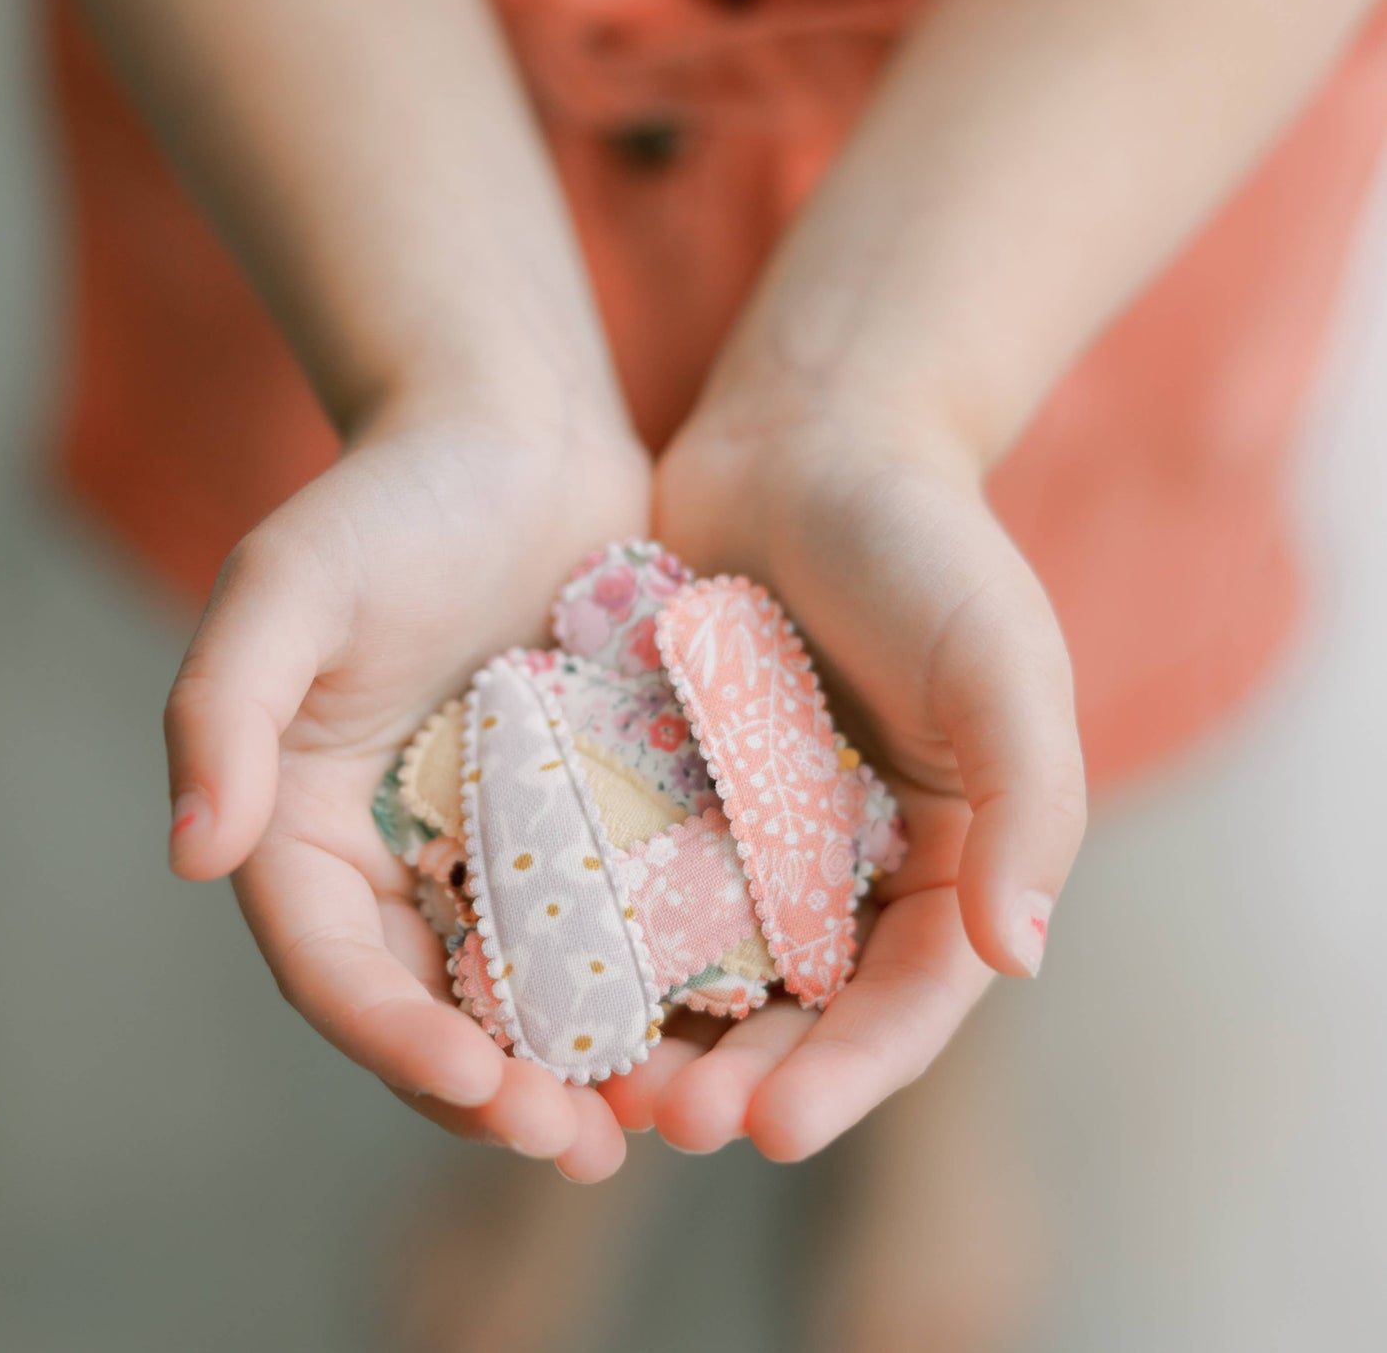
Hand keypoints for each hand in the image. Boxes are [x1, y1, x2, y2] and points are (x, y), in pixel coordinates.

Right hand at [165, 403, 648, 1180]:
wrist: (517, 440)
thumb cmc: (394, 499)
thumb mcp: (287, 586)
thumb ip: (220, 711)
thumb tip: (189, 855)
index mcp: (307, 827)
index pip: (334, 964)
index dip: (393, 1036)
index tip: (476, 1082)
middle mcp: (397, 855)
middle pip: (436, 1002)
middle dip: (497, 1086)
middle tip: (579, 1146)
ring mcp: (497, 842)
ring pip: (530, 983)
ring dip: (580, 1061)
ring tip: (650, 1120)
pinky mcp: (585, 815)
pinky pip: (612, 914)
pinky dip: (645, 977)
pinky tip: (708, 1019)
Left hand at [602, 400, 1086, 1158]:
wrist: (807, 442)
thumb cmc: (925, 545)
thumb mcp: (1001, 663)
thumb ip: (1031, 806)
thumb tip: (1023, 954)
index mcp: (946, 857)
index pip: (908, 998)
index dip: (851, 1072)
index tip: (776, 1130)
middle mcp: (849, 866)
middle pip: (798, 1009)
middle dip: (740, 1078)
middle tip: (664, 1124)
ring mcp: (751, 835)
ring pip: (704, 968)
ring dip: (657, 1034)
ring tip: (593, 1085)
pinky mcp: (668, 790)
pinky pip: (631, 883)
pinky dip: (600, 939)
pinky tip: (541, 979)